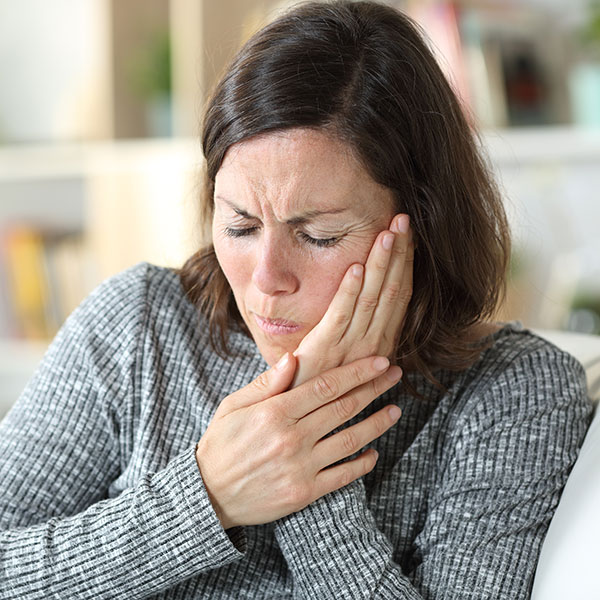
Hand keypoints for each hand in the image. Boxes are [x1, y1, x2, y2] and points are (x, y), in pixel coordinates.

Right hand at [195, 353, 401, 529]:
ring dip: (377, 424)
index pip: (326, 385)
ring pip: (350, 440)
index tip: (379, 361)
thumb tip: (294, 357)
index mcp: (275, 412)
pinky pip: (342, 476)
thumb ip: (266, 383)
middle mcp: (292, 437)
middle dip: (374, 388)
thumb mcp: (234, 406)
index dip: (357, 372)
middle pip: (343, 408)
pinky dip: (362, 464)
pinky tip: (374, 453)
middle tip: (396, 375)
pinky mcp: (304, 492)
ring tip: (395, 410)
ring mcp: (300, 467)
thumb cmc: (221, 443)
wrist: (208, 494)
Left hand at [291, 214, 412, 386]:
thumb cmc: (324, 384)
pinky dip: (349, 290)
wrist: (303, 416)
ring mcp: (350, 346)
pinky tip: (355, 266)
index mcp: (381, 343)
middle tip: (404, 219)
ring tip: (387, 233)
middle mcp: (373, 343)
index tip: (409, 235)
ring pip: (371, 298)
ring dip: (380, 264)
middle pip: (391, 290)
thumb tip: (388, 349)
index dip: (405, 264)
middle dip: (398, 254)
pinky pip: (341, 314)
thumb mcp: (353, 363)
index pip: (399, 296)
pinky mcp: (324, 348)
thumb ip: (368, 347)